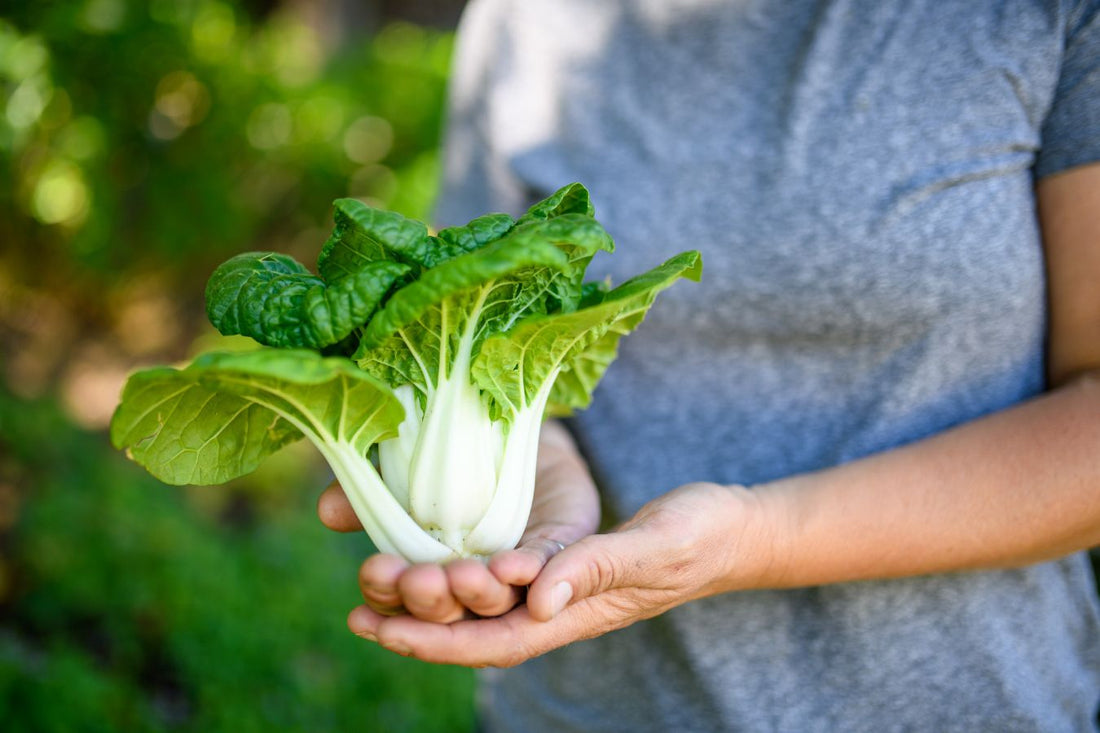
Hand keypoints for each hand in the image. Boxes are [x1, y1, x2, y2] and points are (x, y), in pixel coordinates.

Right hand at [316, 420, 600, 621]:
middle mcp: (475, 588)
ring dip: (479, 593)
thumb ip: (368, 492)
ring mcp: (518, 574)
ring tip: (463, 575)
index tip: (367, 589)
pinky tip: (513, 566)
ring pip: (498, 601)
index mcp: (433, 577)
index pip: (404, 608)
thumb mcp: (402, 468)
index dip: (386, 604)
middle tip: (419, 581)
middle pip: (451, 614)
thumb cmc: (454, 460)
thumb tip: (327, 509)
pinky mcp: (559, 547)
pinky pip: (546, 566)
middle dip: (431, 602)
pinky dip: (531, 571)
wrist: (516, 429)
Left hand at [343, 481, 771, 667]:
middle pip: (475, 631)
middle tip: (358, 609)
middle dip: (415, 626)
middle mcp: (558, 609)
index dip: (436, 639)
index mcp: (576, 613)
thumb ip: (599, 568)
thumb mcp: (655, 545)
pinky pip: (497, 579)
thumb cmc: (700, 536)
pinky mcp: (558, 565)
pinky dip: (456, 575)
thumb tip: (538, 599)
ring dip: (426, 603)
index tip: (382, 629)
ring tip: (374, 584)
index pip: (494, 640)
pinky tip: (427, 557)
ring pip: (479, 608)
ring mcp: (557, 590)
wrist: (726, 530)